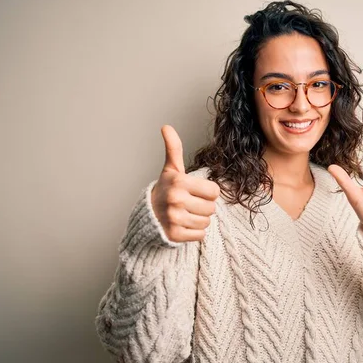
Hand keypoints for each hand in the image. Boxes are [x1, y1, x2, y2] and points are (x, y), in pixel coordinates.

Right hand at [151, 125, 220, 242]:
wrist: (148, 215)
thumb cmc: (166, 189)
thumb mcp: (171, 169)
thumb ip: (173, 148)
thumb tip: (166, 126)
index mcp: (179, 182)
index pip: (214, 191)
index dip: (207, 192)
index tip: (194, 191)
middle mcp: (175, 199)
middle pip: (212, 208)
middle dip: (203, 207)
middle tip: (188, 204)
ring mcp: (174, 218)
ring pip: (206, 222)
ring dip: (199, 220)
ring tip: (185, 214)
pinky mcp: (174, 235)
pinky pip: (200, 235)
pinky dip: (194, 233)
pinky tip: (183, 225)